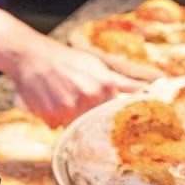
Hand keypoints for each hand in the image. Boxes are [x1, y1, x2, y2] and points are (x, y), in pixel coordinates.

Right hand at [8, 37, 139, 125]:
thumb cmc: (67, 62)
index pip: (114, 116)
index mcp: (105, 86)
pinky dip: (53, 119)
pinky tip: (50, 102)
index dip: (108, 120)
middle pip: (94, 125)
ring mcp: (69, 107)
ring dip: (68, 120)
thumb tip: (153, 87)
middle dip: (86, 120)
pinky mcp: (50, 115)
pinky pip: (56, 127)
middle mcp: (89, 97)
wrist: (31, 56)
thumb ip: (124, 82)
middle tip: (76, 107)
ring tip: (62, 100)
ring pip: (74, 128)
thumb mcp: (96, 68)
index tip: (106, 123)